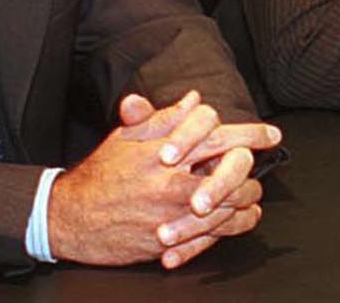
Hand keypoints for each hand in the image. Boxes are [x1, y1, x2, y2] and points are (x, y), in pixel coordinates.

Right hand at [49, 91, 274, 268]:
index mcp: (162, 150)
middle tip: (268, 156)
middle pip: (229, 166)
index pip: (215, 132)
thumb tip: (193, 99)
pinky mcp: (171, 239)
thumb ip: (163, 118)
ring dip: (248, 193)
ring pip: (228, 203)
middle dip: (255, 160)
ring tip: (255, 188)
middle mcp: (170, 180)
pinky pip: (215, 234)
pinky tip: (244, 216)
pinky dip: (236, 224)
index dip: (247, 131)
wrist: (71, 219)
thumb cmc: (100, 175)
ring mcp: (172, 213)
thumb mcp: (127, 138)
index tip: (267, 132)